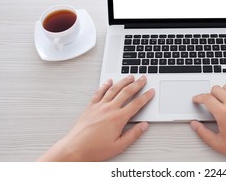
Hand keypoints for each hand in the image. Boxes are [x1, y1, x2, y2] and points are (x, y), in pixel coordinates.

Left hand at [37, 75, 154, 160]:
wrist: (74, 149)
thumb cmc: (94, 149)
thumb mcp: (119, 146)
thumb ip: (133, 134)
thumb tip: (143, 126)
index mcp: (118, 118)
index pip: (136, 104)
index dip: (146, 96)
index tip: (151, 92)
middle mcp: (109, 109)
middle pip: (126, 92)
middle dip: (137, 84)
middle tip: (143, 78)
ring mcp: (99, 106)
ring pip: (114, 89)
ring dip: (123, 81)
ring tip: (130, 77)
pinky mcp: (90, 106)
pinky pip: (99, 92)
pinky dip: (105, 85)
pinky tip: (109, 81)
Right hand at [190, 84, 225, 160]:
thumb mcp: (217, 143)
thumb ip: (202, 133)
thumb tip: (195, 124)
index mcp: (223, 114)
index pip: (206, 98)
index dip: (198, 97)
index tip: (196, 99)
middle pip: (216, 88)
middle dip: (209, 94)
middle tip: (208, 102)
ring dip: (221, 91)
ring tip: (220, 100)